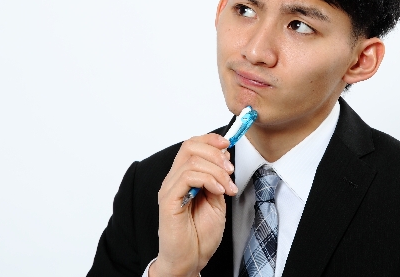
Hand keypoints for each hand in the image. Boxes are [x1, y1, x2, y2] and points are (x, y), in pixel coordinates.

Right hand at [149, 134, 238, 276]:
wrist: (190, 259)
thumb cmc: (200, 234)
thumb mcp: (217, 201)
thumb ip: (217, 179)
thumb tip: (224, 158)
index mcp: (184, 177)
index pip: (192, 145)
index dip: (210, 139)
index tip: (228, 144)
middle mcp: (174, 179)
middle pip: (190, 147)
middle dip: (216, 153)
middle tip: (230, 170)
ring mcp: (170, 189)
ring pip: (192, 161)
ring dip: (216, 170)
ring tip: (227, 187)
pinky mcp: (169, 200)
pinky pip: (187, 177)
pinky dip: (208, 179)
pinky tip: (218, 191)